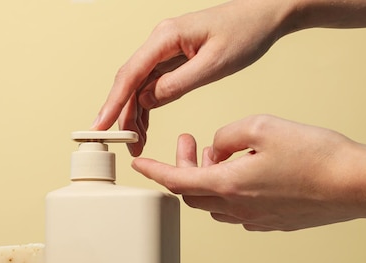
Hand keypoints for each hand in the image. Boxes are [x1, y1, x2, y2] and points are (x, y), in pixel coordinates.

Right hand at [92, 0, 293, 154]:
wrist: (265, 16)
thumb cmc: (245, 32)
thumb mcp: (214, 64)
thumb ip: (178, 84)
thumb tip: (146, 101)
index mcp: (166, 37)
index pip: (130, 74)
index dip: (112, 103)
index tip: (100, 126)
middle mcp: (161, 42)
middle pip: (130, 82)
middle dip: (122, 115)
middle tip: (122, 144)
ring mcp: (166, 50)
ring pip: (139, 86)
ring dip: (134, 114)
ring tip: (136, 142)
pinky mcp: (174, 59)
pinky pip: (153, 85)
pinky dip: (147, 107)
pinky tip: (145, 125)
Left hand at [132, 115, 365, 230]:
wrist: (356, 185)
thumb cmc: (315, 156)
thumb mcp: (261, 126)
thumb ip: (228, 134)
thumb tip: (218, 147)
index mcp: (228, 185)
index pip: (175, 181)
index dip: (154, 171)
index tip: (139, 165)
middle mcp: (237, 208)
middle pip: (192, 193)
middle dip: (184, 166)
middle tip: (190, 141)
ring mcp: (254, 219)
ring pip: (213, 202)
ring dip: (207, 178)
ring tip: (219, 153)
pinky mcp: (272, 222)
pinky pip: (236, 208)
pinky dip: (228, 189)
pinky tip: (244, 171)